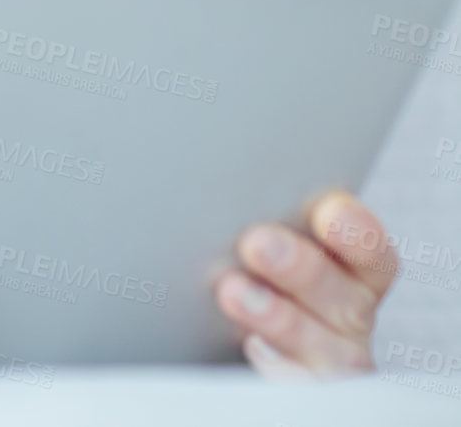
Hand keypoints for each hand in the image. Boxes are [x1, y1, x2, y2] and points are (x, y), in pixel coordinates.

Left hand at [213, 189, 395, 376]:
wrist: (246, 357)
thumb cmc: (257, 282)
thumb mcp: (270, 255)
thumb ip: (270, 231)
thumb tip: (222, 201)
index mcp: (352, 279)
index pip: (371, 257)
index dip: (358, 235)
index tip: (330, 211)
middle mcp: (350, 322)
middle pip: (346, 299)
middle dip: (304, 270)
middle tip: (258, 242)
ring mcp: (334, 366)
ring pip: (324, 348)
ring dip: (280, 319)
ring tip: (234, 292)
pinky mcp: (306, 393)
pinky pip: (298, 386)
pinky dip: (276, 368)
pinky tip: (251, 348)